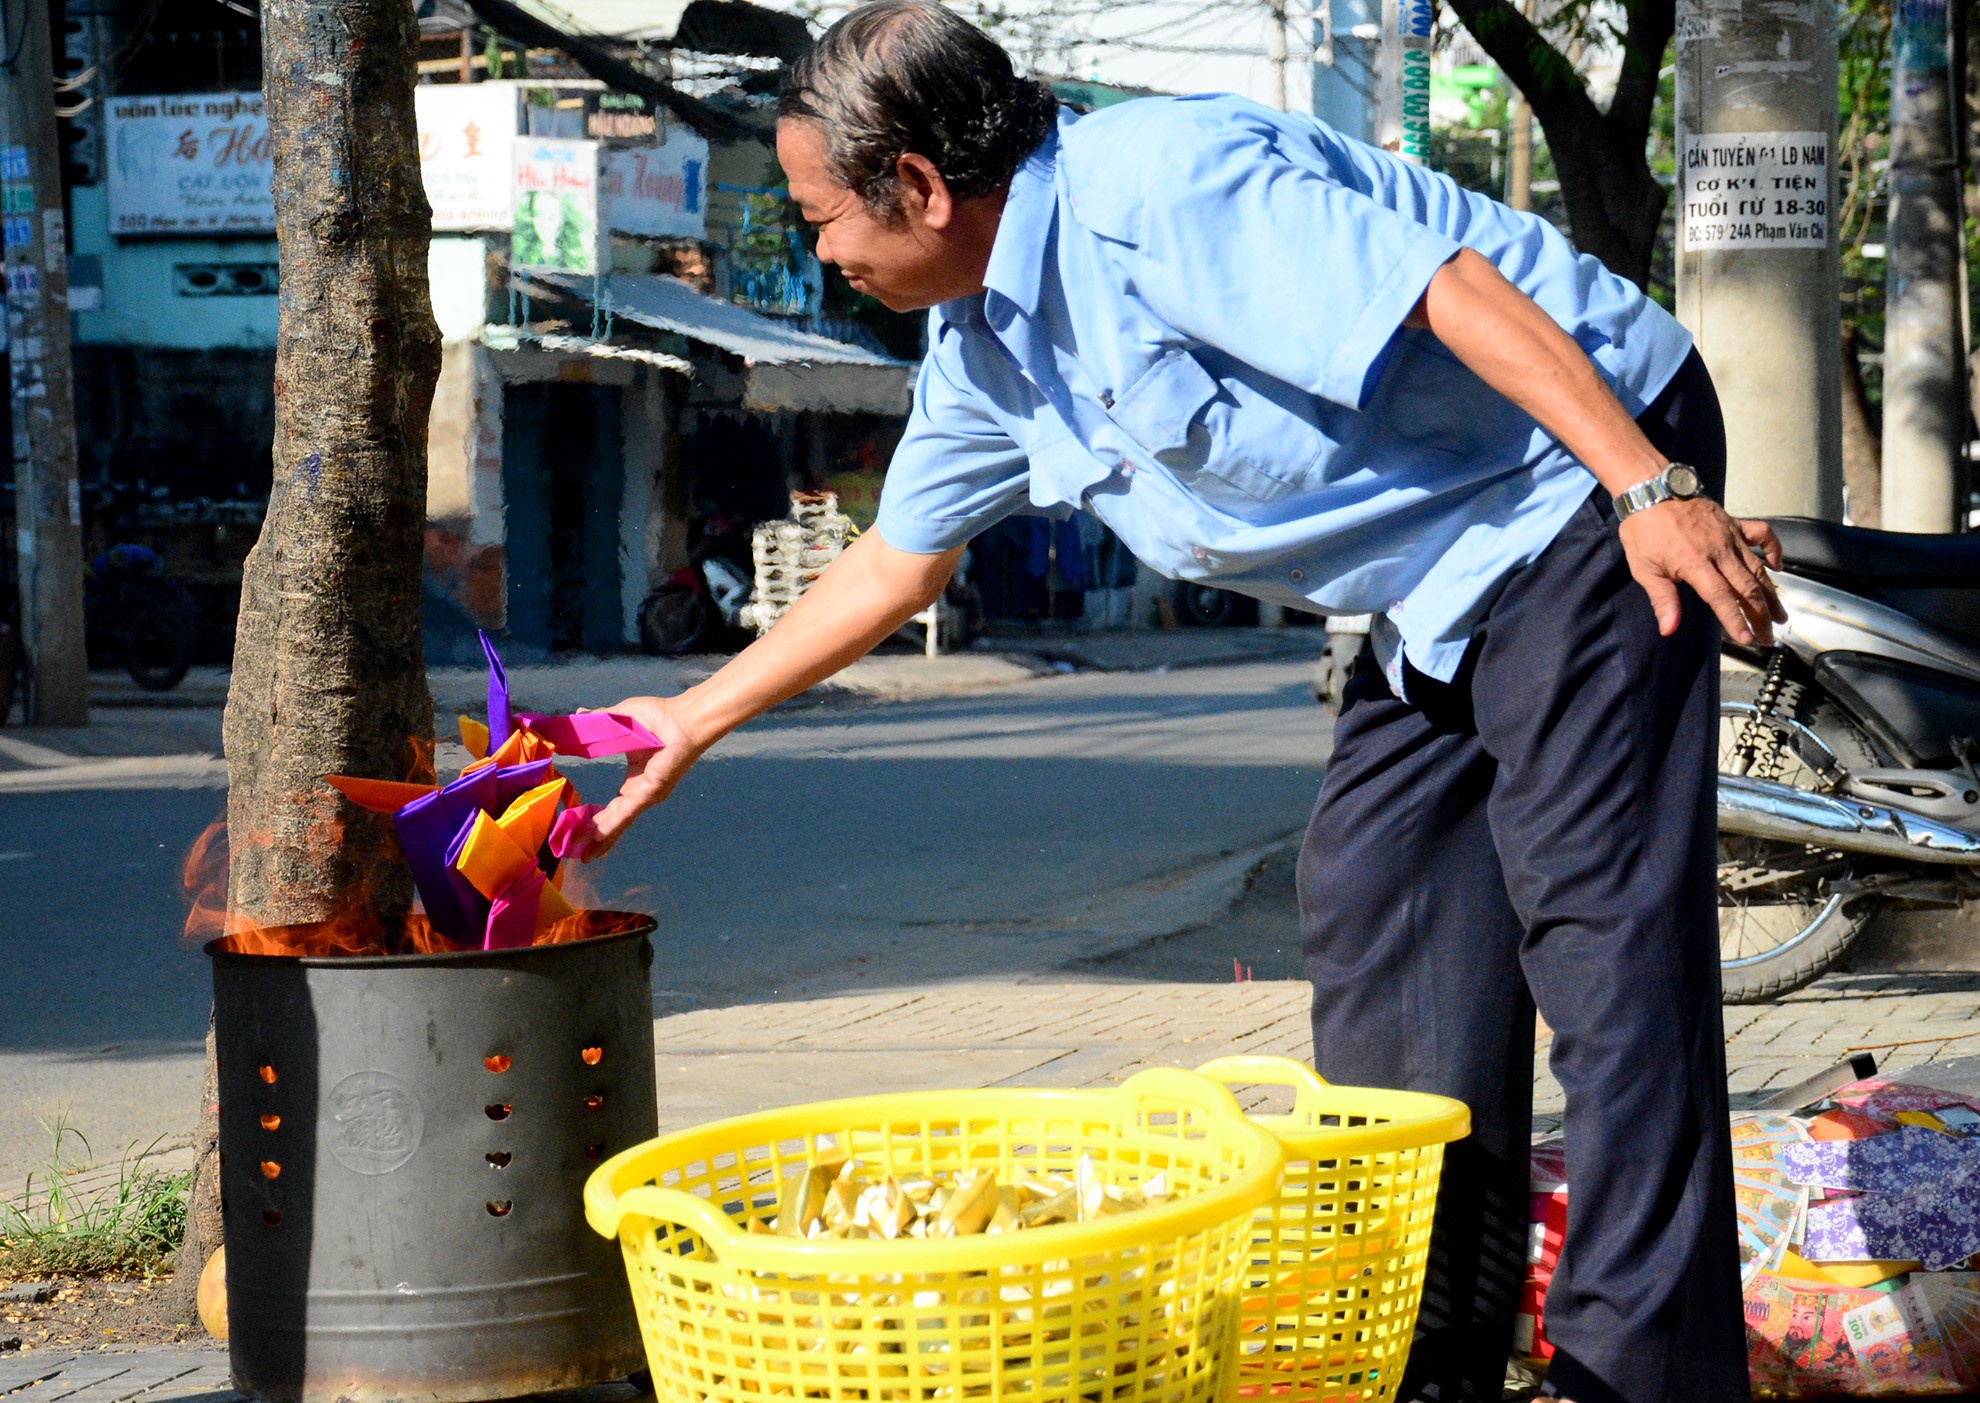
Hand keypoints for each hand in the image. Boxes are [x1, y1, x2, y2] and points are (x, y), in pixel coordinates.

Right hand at [577, 695, 705, 859]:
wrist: (681, 717)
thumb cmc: (658, 716)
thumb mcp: (619, 720)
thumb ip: (598, 721)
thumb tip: (578, 715)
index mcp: (636, 779)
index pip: (614, 807)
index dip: (596, 819)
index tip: (578, 830)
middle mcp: (641, 791)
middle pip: (615, 820)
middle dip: (595, 837)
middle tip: (575, 852)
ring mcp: (647, 794)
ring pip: (619, 821)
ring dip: (600, 838)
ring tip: (583, 854)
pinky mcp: (651, 791)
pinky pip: (627, 811)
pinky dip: (611, 825)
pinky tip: (595, 837)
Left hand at [1617, 498, 1785, 645]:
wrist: (1651, 491)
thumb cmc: (1643, 531)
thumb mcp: (1644, 568)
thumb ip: (1662, 599)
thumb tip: (1669, 629)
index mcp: (1695, 564)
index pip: (1721, 598)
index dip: (1735, 620)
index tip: (1748, 640)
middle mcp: (1718, 551)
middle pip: (1746, 588)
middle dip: (1760, 616)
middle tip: (1768, 637)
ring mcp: (1730, 536)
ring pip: (1758, 568)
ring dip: (1771, 594)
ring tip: (1781, 616)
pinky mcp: (1734, 523)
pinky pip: (1762, 534)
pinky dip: (1774, 549)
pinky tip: (1777, 567)